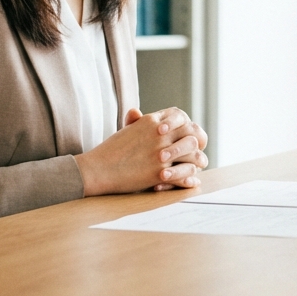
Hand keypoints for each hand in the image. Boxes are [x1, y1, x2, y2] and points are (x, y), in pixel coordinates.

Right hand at [75, 107, 208, 195]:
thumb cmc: (110, 150)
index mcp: (152, 120)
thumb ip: (138, 121)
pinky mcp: (160, 172)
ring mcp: (161, 153)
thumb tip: (138, 113)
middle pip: (192, 134)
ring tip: (197, 167)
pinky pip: (185, 175)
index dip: (188, 125)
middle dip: (198, 143)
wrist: (98, 169)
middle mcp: (160, 134)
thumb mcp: (127, 130)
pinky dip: (190, 180)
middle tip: (198, 151)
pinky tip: (192, 182)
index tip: (190, 134)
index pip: (181, 116)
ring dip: (197, 162)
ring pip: (194, 155)